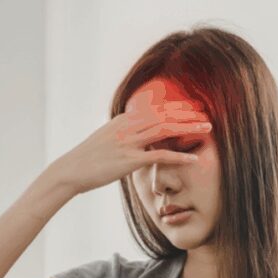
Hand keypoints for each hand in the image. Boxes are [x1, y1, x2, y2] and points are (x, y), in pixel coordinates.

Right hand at [49, 106, 211, 195]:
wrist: (70, 170)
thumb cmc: (87, 159)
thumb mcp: (105, 140)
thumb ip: (121, 134)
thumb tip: (133, 136)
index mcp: (123, 120)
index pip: (156, 108)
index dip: (177, 107)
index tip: (194, 107)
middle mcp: (128, 126)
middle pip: (164, 115)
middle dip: (188, 114)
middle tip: (208, 115)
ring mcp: (128, 142)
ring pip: (165, 130)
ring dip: (189, 128)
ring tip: (208, 129)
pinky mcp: (129, 160)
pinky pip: (159, 156)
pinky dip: (178, 157)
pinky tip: (193, 160)